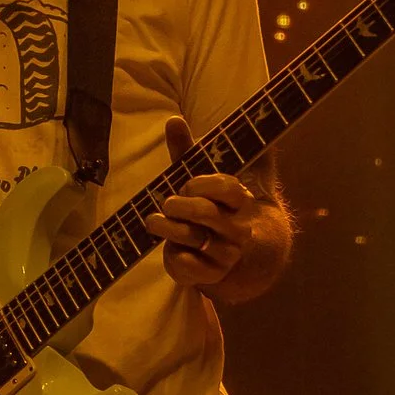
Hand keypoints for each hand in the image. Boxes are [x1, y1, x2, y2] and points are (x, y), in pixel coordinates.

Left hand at [155, 114, 268, 293]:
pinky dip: (174, 256)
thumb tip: (173, 119)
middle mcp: (238, 228)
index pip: (226, 187)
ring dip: (167, 228)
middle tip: (167, 203)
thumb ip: (186, 151)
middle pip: (205, 213)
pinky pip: (189, 266)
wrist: (223, 252)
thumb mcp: (197, 179)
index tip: (186, 184)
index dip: (200, 183)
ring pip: (193, 238)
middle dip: (179, 205)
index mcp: (241, 201)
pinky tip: (169, 249)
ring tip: (153, 221)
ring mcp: (226, 253)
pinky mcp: (211, 274)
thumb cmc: (206, 205)